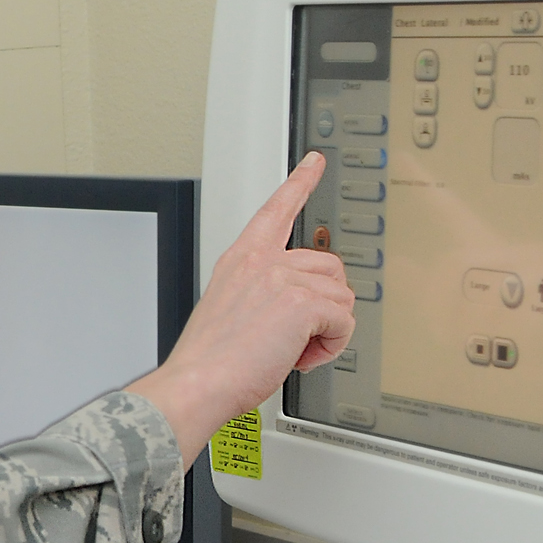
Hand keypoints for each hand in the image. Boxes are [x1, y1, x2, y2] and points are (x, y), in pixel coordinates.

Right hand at [128, 152, 355, 467]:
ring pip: (341, 297)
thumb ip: (262, 296)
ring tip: (293, 350)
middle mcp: (261, 262)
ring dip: (327, 331)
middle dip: (325, 303)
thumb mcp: (228, 310)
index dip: (299, 182)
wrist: (198, 381)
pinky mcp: (302, 303)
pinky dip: (331, 346)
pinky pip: (345, 321)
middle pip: (329, 265)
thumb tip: (299, 314)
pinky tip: (302, 356)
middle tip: (296, 334)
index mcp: (240, 260)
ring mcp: (281, 278)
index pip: (274, 210)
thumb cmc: (208, 359)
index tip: (314, 161)